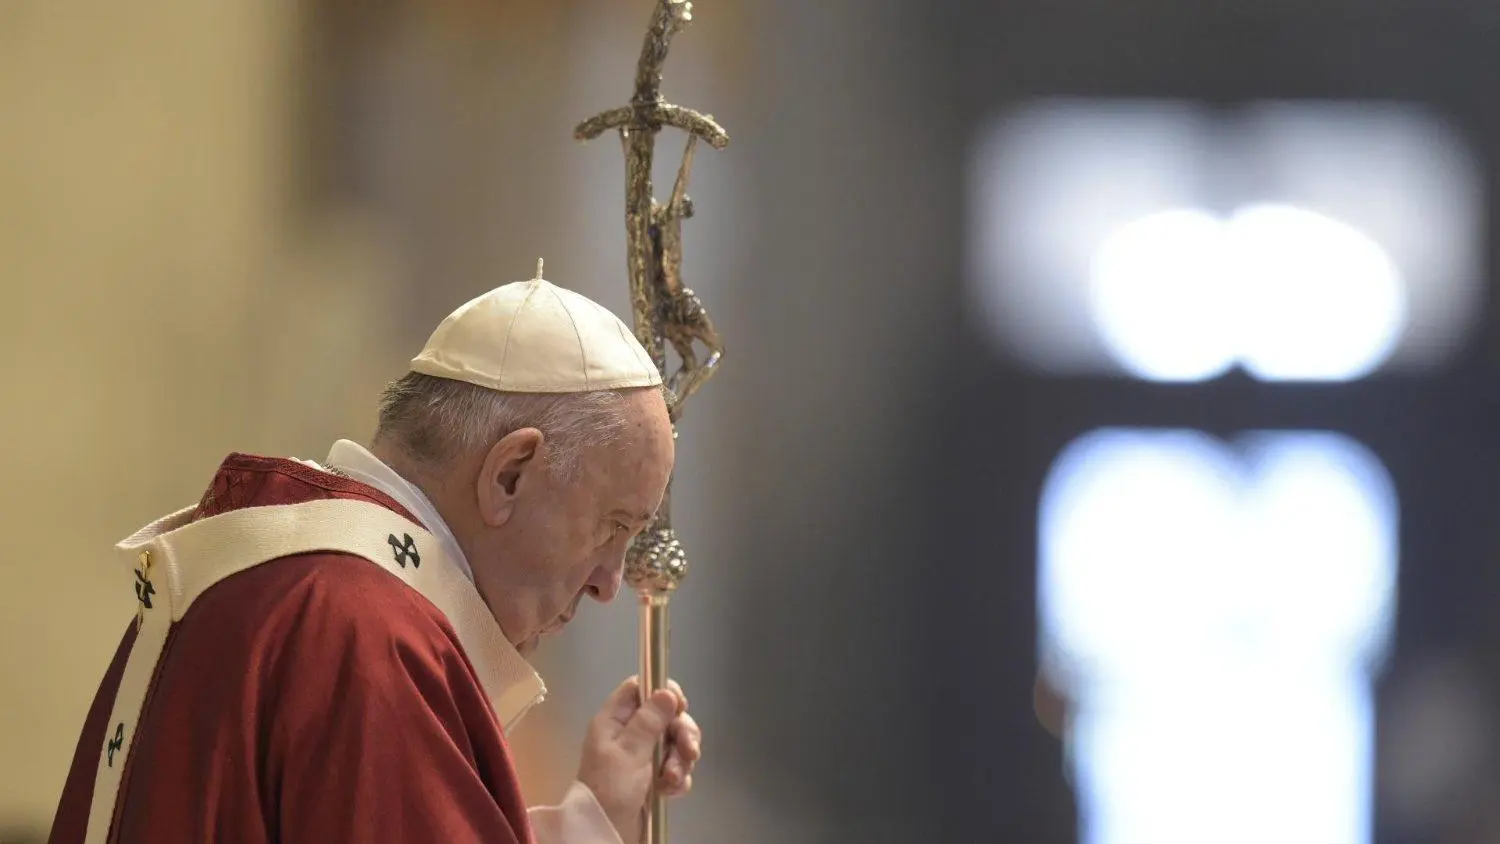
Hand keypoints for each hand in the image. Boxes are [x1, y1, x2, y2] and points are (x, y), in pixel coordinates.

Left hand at [577, 676, 702, 841]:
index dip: (662, 691)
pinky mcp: (654, 776)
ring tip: (672, 779)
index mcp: (615, 721)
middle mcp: (629, 733)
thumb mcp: (628, 752)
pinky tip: (671, 790)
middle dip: (681, 733)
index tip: (680, 706)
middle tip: (688, 750)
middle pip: (665, 715)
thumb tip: (667, 691)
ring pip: (675, 742)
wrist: (606, 832)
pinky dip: (678, 777)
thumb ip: (649, 721)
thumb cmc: (610, 788)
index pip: (640, 688)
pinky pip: (675, 766)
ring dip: (680, 759)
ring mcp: (643, 756)